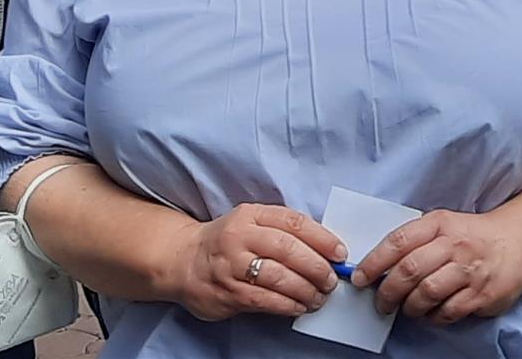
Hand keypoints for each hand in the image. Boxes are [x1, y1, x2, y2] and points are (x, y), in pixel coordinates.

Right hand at [170, 203, 345, 321]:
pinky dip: (288, 305)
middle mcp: (240, 237)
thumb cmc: (226, 242)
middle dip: (317, 267)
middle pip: (289, 250)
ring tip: (319, 297)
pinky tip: (299, 306)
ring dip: (306, 290)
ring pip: (280, 277)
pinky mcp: (227, 292)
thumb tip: (324, 248)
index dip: (322, 238)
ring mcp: (232, 265)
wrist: (182, 260)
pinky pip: (266, 300)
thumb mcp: (250, 223)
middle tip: (331, 279)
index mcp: (250, 215)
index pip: (294, 222)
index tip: (339, 252)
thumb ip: (281, 230)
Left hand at [354, 209, 521, 324]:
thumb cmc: (473, 236)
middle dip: (387, 291)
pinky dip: (433, 317)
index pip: (398, 241)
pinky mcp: (481, 294)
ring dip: (410, 306)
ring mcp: (468, 270)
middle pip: (409, 270)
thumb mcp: (444, 225)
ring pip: (426, 293)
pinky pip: (447, 311)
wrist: (520, 242)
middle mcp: (453, 245)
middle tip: (380, 303)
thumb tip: (379, 267)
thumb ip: (415, 241)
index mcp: (439, 224)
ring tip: (407, 309)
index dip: (374, 262)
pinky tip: (431, 313)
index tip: (359, 277)